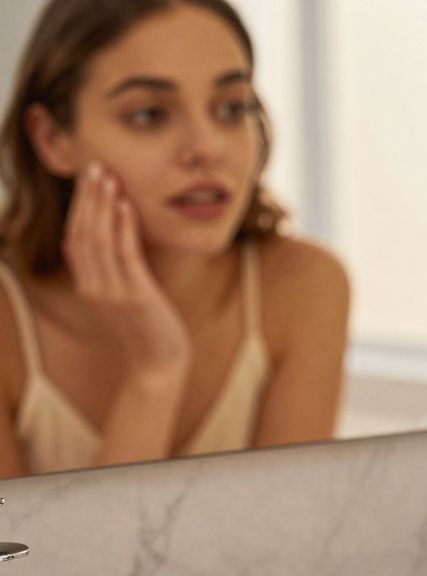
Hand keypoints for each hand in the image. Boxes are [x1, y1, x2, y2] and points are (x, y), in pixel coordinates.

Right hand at [62, 162, 190, 377]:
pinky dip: (125, 228)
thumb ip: (101, 270)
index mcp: (86, 285)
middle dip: (88, 198)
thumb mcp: (117, 296)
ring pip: (100, 241)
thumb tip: (82, 240)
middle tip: (95, 167)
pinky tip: (128, 206)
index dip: (79, 207)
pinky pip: (126, 256)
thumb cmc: (144, 328)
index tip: (87, 178)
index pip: (74, 237)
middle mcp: (93, 287)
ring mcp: (112, 292)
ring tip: (109, 178)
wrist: (157, 364)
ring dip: (104, 206)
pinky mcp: (135, 297)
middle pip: (83, 233)